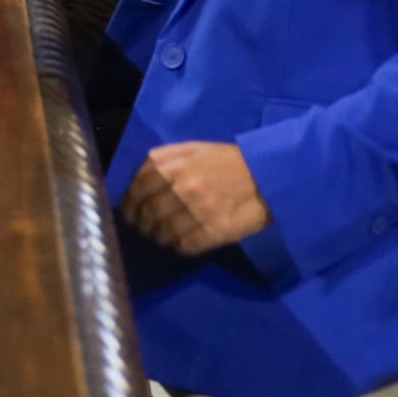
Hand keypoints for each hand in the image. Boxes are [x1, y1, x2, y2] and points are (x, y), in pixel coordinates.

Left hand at [120, 141, 271, 253]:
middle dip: (142, 224)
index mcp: (173, 166)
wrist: (268, 175)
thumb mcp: (191, 149)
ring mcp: (200, 210)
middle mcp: (182, 188)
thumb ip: (161, 159)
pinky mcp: (217, 230)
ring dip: (158, 237)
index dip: (130, 205)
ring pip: (165, 232)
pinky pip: (186, 245)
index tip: (130, 214)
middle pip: (149, 213)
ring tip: (161, 237)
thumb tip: (137, 178)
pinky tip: (179, 244)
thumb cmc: (226, 161)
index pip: (138, 190)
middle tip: (144, 228)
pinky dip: (178, 247)